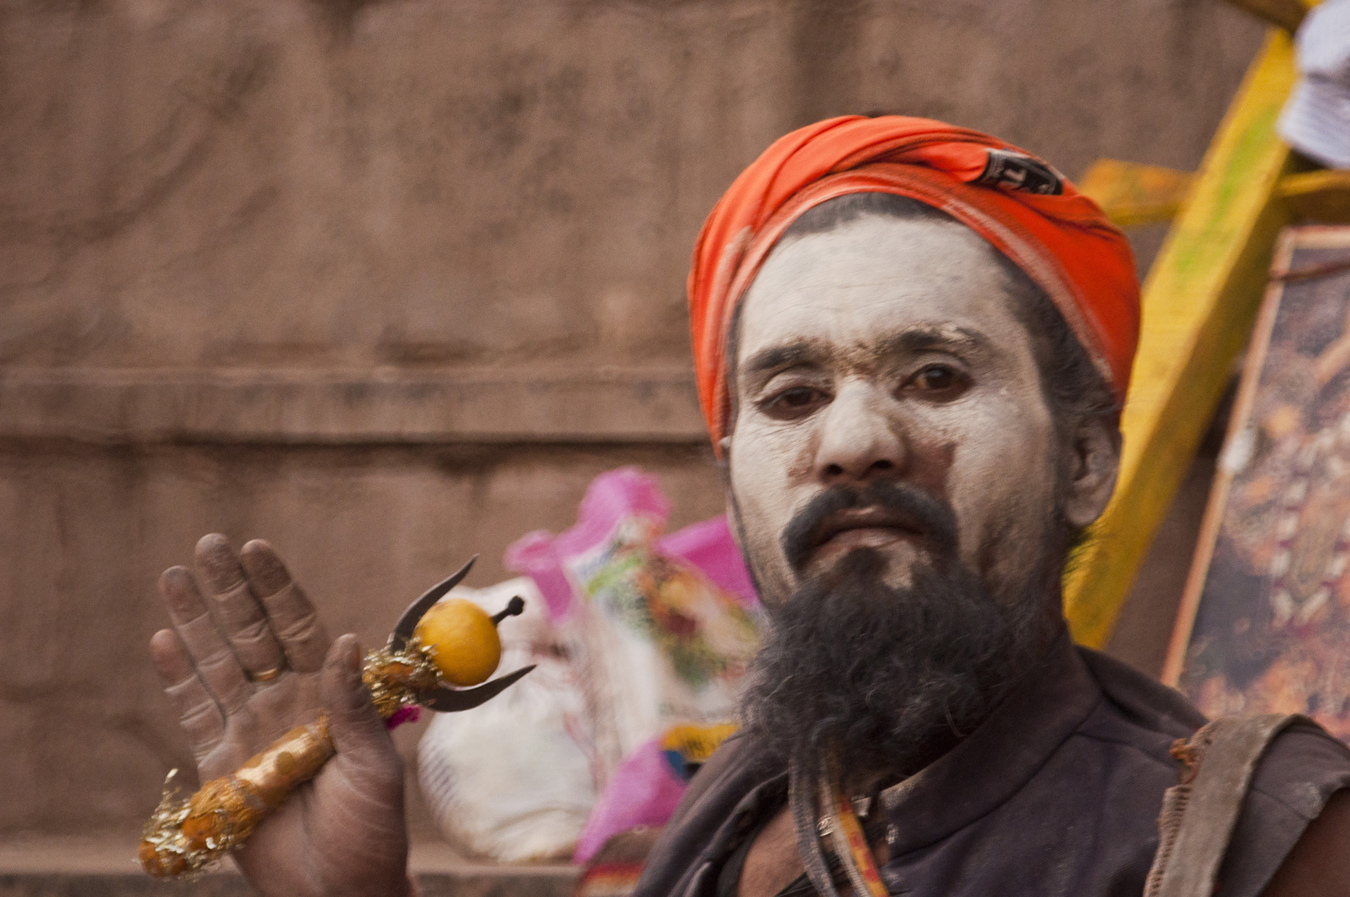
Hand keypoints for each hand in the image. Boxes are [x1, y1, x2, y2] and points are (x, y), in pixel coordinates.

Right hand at [149, 534, 411, 896]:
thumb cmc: (372, 829)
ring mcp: (250, 731)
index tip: (257, 547)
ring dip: (195, 621)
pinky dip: (177, 677)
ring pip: (216, 664)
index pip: (299, 627)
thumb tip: (343, 640)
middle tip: (207, 544)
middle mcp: (287, 703)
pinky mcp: (220, 766)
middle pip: (251, 635)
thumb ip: (353, 706)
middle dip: (230, 590)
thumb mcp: (373, 765)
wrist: (338, 888)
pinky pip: (194, 713)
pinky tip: (162, 639)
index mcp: (330, 695)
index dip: (277, 588)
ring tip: (173, 576)